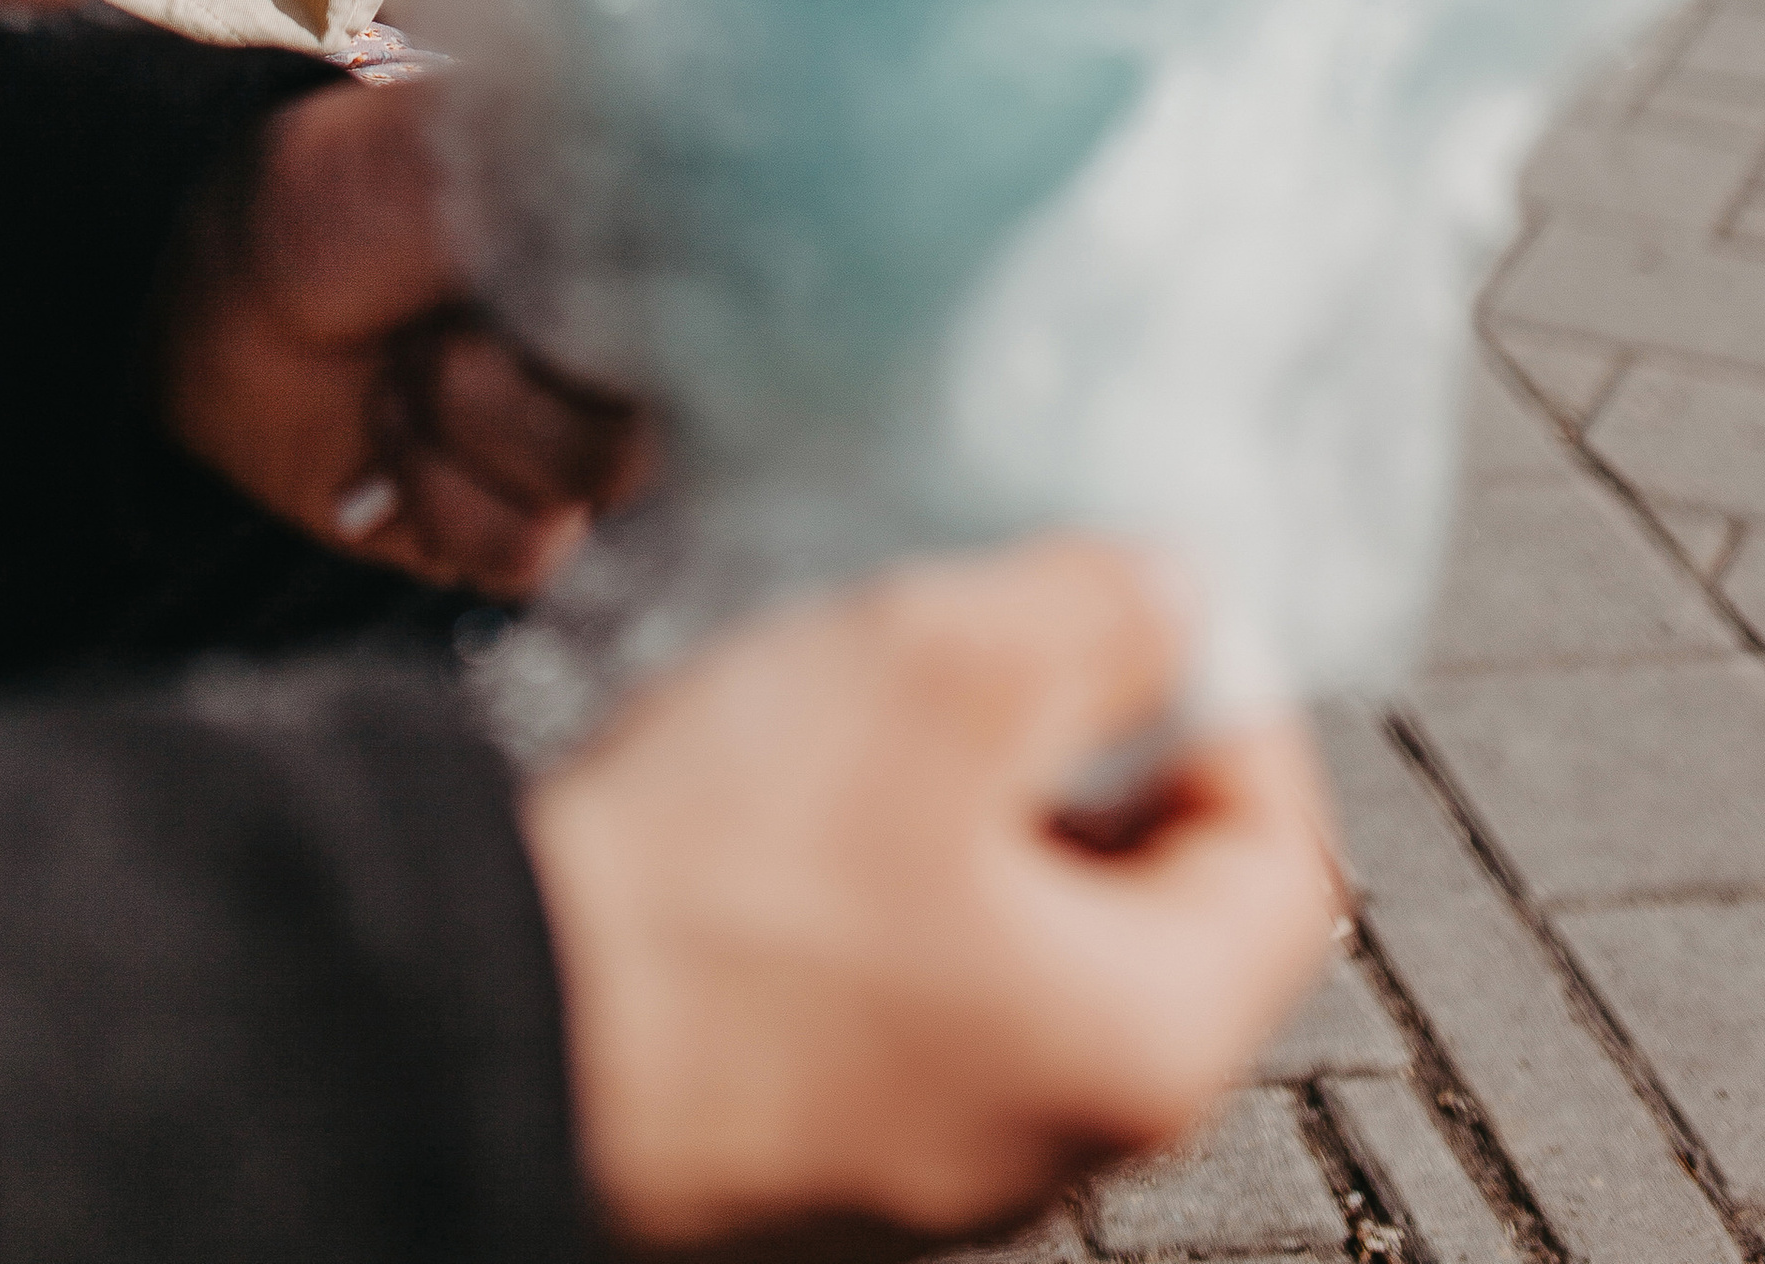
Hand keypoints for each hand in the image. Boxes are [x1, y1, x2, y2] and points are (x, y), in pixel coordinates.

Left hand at [157, 78, 649, 595]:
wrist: (220, 301)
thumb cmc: (338, 196)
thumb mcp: (445, 150)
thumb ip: (570, 171)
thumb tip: (681, 175)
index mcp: (635, 238)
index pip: (726, 302)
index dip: (641, 309)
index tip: (537, 285)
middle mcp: (625, 346)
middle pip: (664, 406)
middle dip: (522, 372)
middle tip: (438, 326)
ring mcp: (574, 441)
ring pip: (593, 483)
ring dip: (464, 424)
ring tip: (400, 367)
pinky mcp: (515, 528)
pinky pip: (526, 553)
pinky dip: (438, 494)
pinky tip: (389, 436)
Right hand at [527, 540, 1336, 1255]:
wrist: (479, 1026)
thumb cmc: (720, 889)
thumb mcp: (943, 669)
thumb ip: (1102, 614)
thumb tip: (1179, 600)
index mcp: (1140, 1050)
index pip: (1285, 859)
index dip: (1230, 700)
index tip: (1135, 602)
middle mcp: (1054, 1142)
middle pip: (1143, 903)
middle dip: (1079, 743)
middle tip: (982, 633)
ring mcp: (918, 1164)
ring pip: (1004, 940)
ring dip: (956, 805)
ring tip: (854, 701)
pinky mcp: (796, 1146)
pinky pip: (886, 990)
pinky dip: (859, 883)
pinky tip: (766, 804)